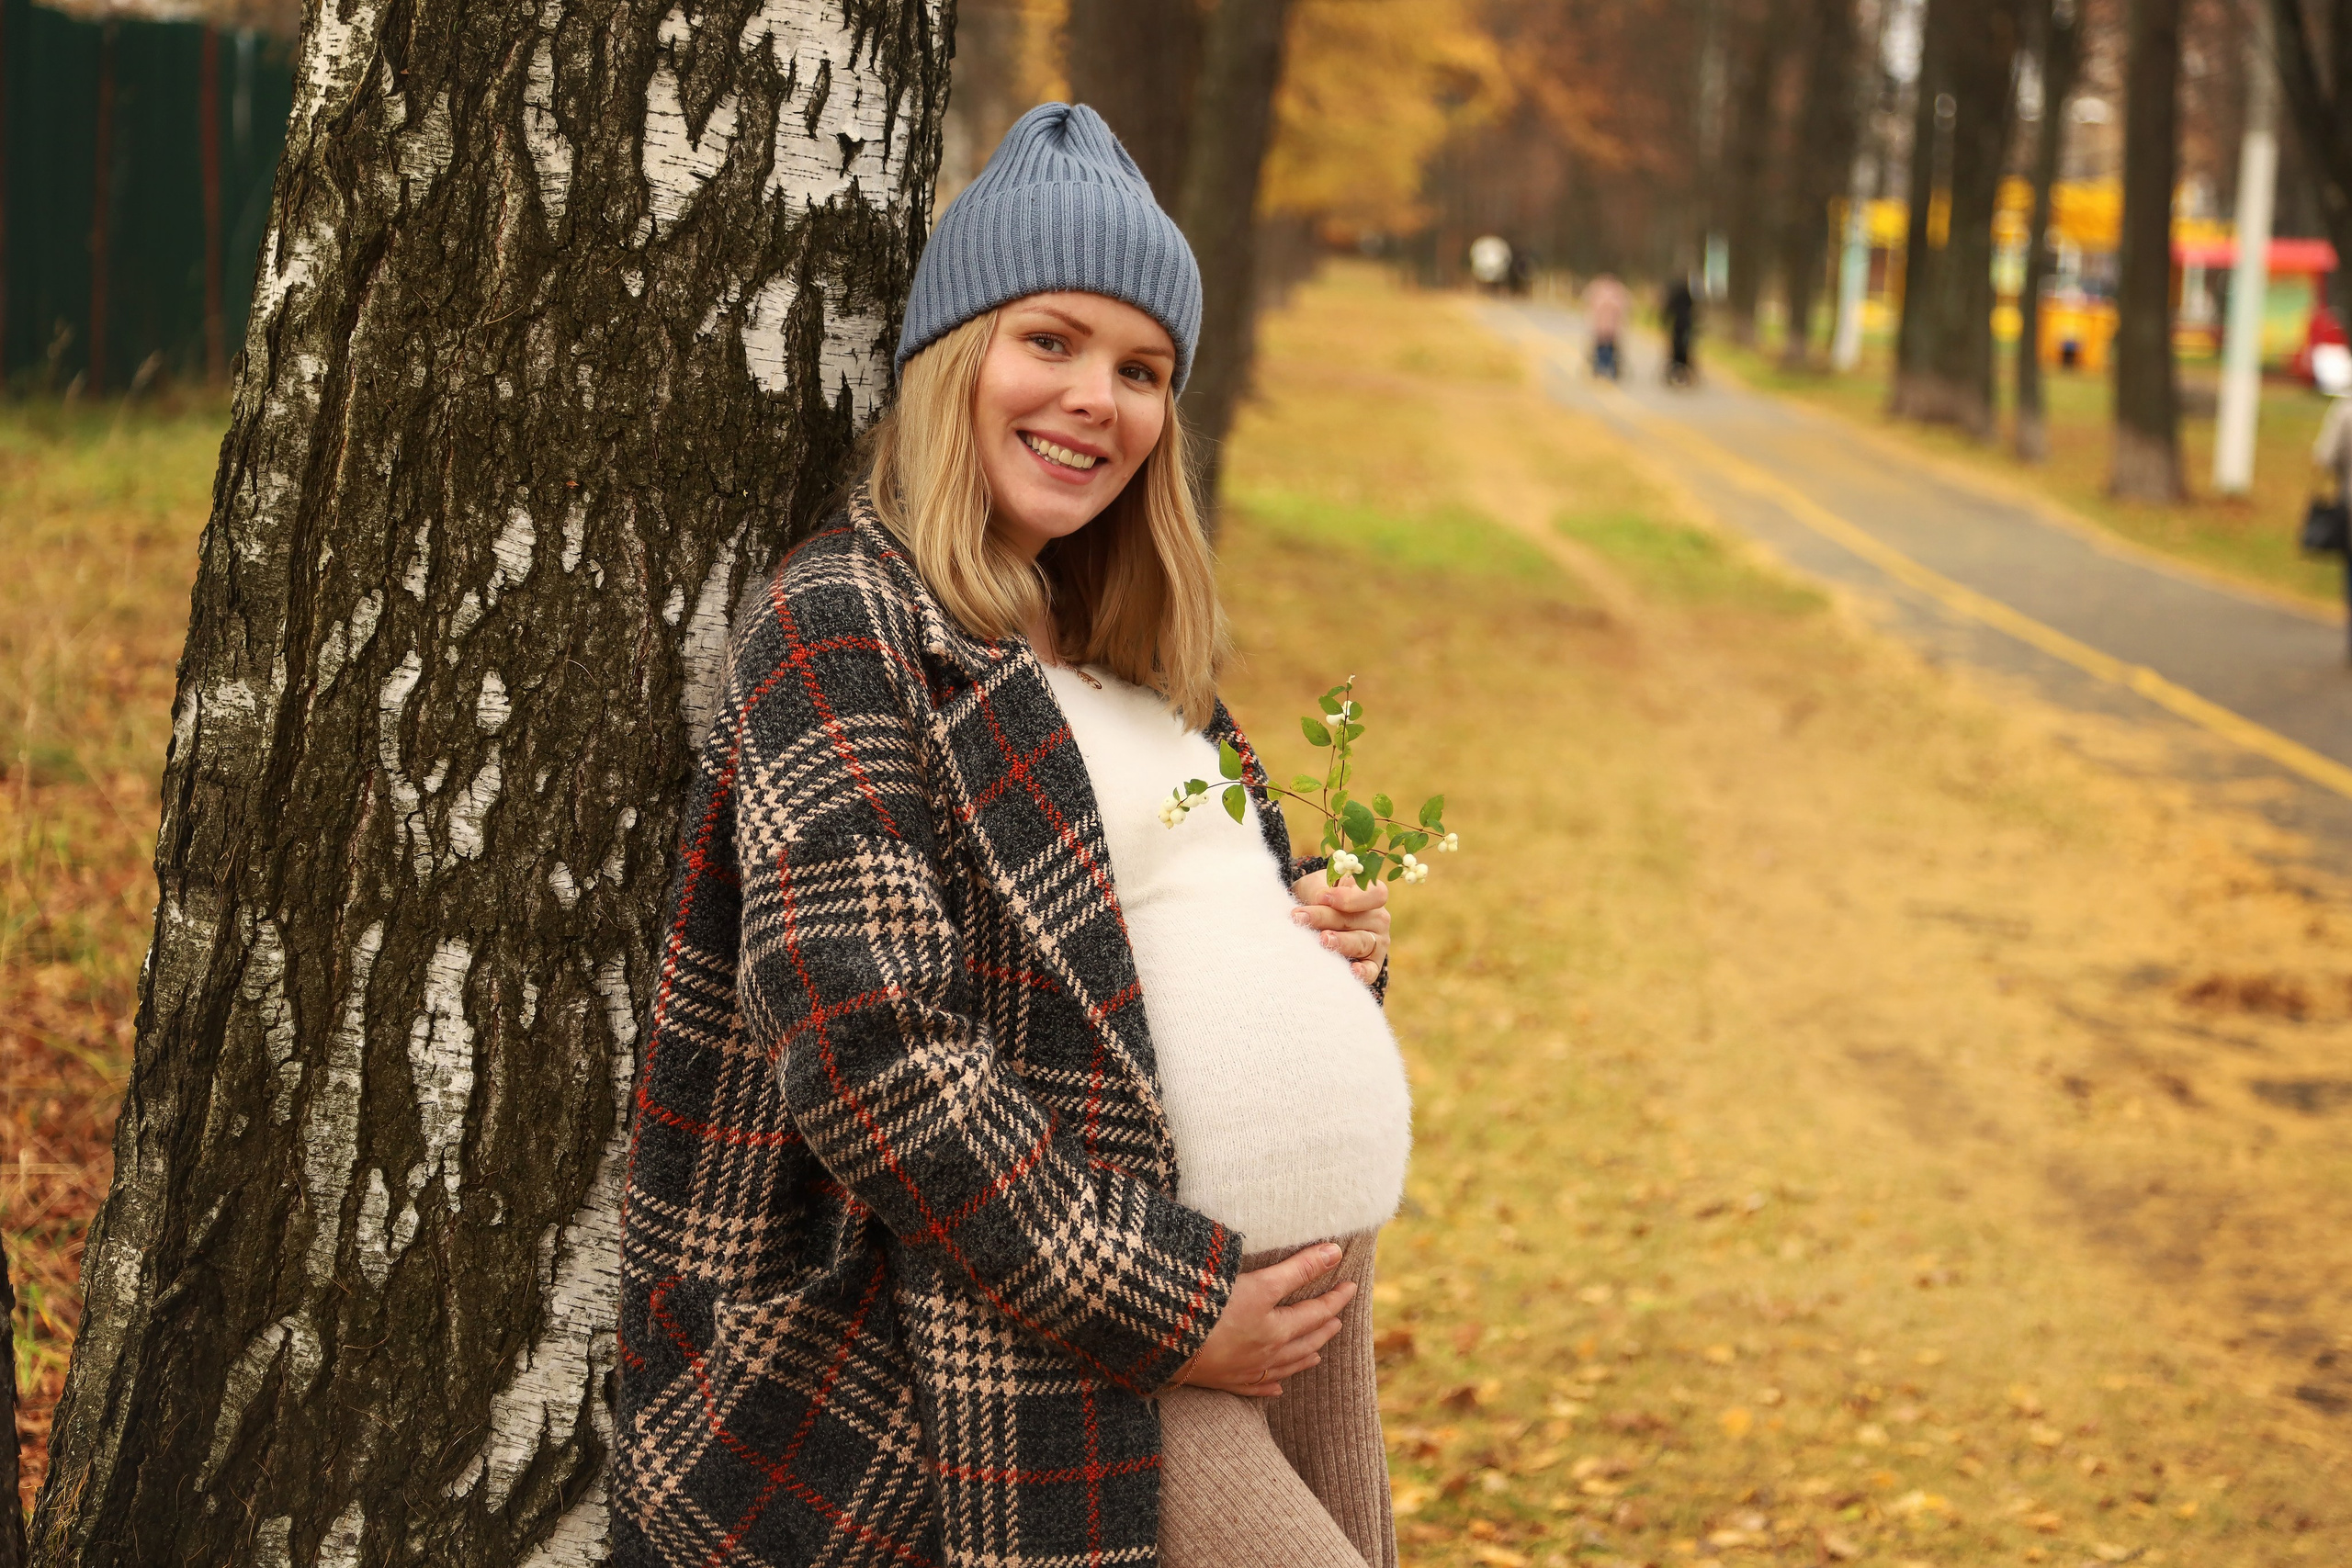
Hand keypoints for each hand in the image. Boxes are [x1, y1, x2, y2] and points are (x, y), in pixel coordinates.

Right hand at [1174, 1243, 1354, 1396]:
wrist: (1165, 1340)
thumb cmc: (1209, 1306)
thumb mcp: (1258, 1282)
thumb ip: (1298, 1268)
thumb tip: (1336, 1251)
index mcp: (1275, 1328)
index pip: (1316, 1311)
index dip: (1335, 1297)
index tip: (1350, 1285)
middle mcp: (1266, 1353)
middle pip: (1304, 1341)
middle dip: (1324, 1328)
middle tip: (1337, 1319)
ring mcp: (1245, 1370)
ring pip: (1285, 1366)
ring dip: (1305, 1357)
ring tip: (1318, 1353)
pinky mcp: (1223, 1380)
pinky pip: (1256, 1386)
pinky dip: (1271, 1385)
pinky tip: (1278, 1387)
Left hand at [1291, 873, 1390, 986]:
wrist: (1316, 921)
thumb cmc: (1318, 898)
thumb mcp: (1316, 887)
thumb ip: (1321, 892)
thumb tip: (1321, 899)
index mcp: (1371, 895)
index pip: (1374, 894)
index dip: (1350, 897)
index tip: (1322, 897)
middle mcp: (1378, 919)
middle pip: (1357, 919)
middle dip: (1327, 918)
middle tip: (1302, 918)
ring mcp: (1377, 942)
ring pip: (1362, 943)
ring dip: (1341, 942)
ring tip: (1322, 940)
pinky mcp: (1372, 964)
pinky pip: (1371, 970)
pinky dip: (1363, 972)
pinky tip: (1352, 971)